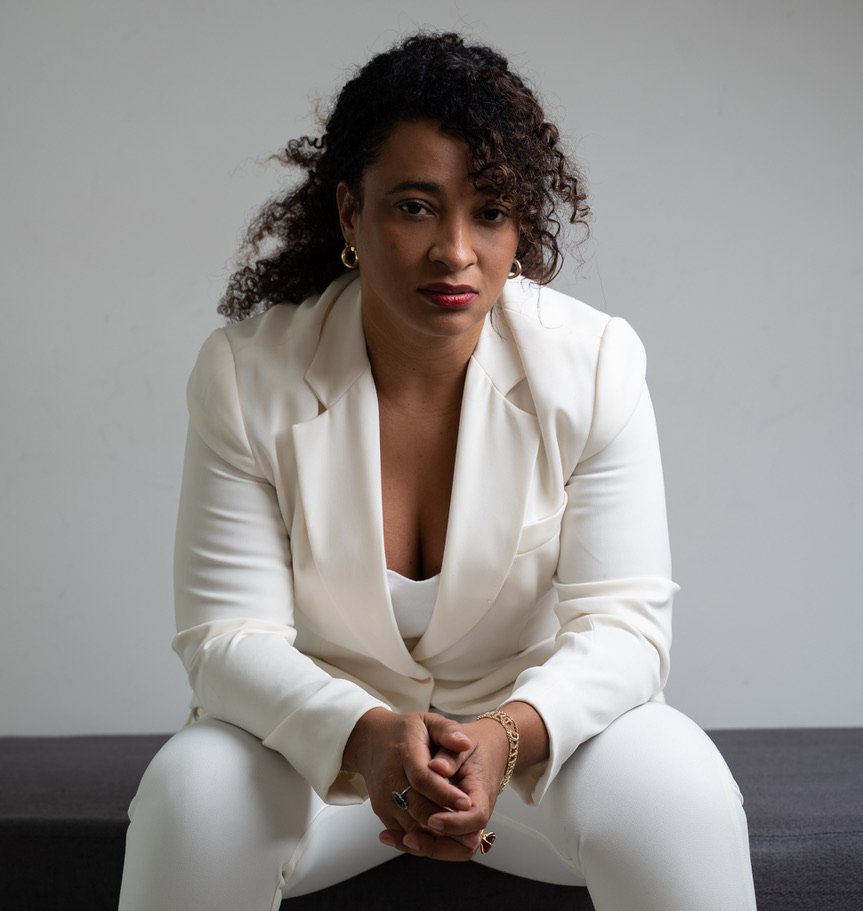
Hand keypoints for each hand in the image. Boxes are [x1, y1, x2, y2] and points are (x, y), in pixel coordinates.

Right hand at [342, 709, 479, 859]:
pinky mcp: (382, 812)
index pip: (423, 778)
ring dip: (436, 836)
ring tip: (463, 840)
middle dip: (444, 821)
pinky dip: (424, 839)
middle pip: (417, 807)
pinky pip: (404, 832)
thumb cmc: (405, 731)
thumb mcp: (428, 721)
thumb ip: (448, 730)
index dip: (444, 793)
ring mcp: (384, 799)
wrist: (370, 741)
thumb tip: (465, 743)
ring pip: (411, 825)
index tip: (466, 803)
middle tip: (471, 831)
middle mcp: (390, 779)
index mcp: (404, 753)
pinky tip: (445, 840)